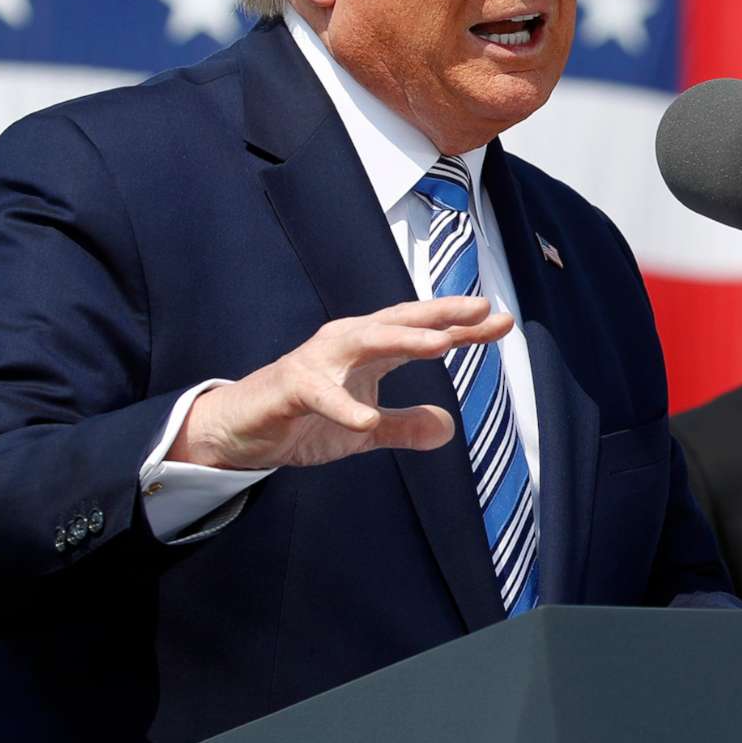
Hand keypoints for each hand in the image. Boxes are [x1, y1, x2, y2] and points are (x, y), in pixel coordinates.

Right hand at [169, 296, 511, 470]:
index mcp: (368, 350)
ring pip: (364, 342)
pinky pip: (319, 396)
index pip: (423, 333)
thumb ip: (403, 426)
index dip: (463, 328)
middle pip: (400, 322)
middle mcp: (345, 345)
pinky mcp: (290, 389)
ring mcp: (316, 363)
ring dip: (402, 341)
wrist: (237, 431)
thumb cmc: (302, 418)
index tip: (503, 321)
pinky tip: (365, 422)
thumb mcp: (363, 430)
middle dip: (440, 314)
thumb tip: (449, 429)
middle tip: (481, 311)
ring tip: (441, 345)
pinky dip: (343, 407)